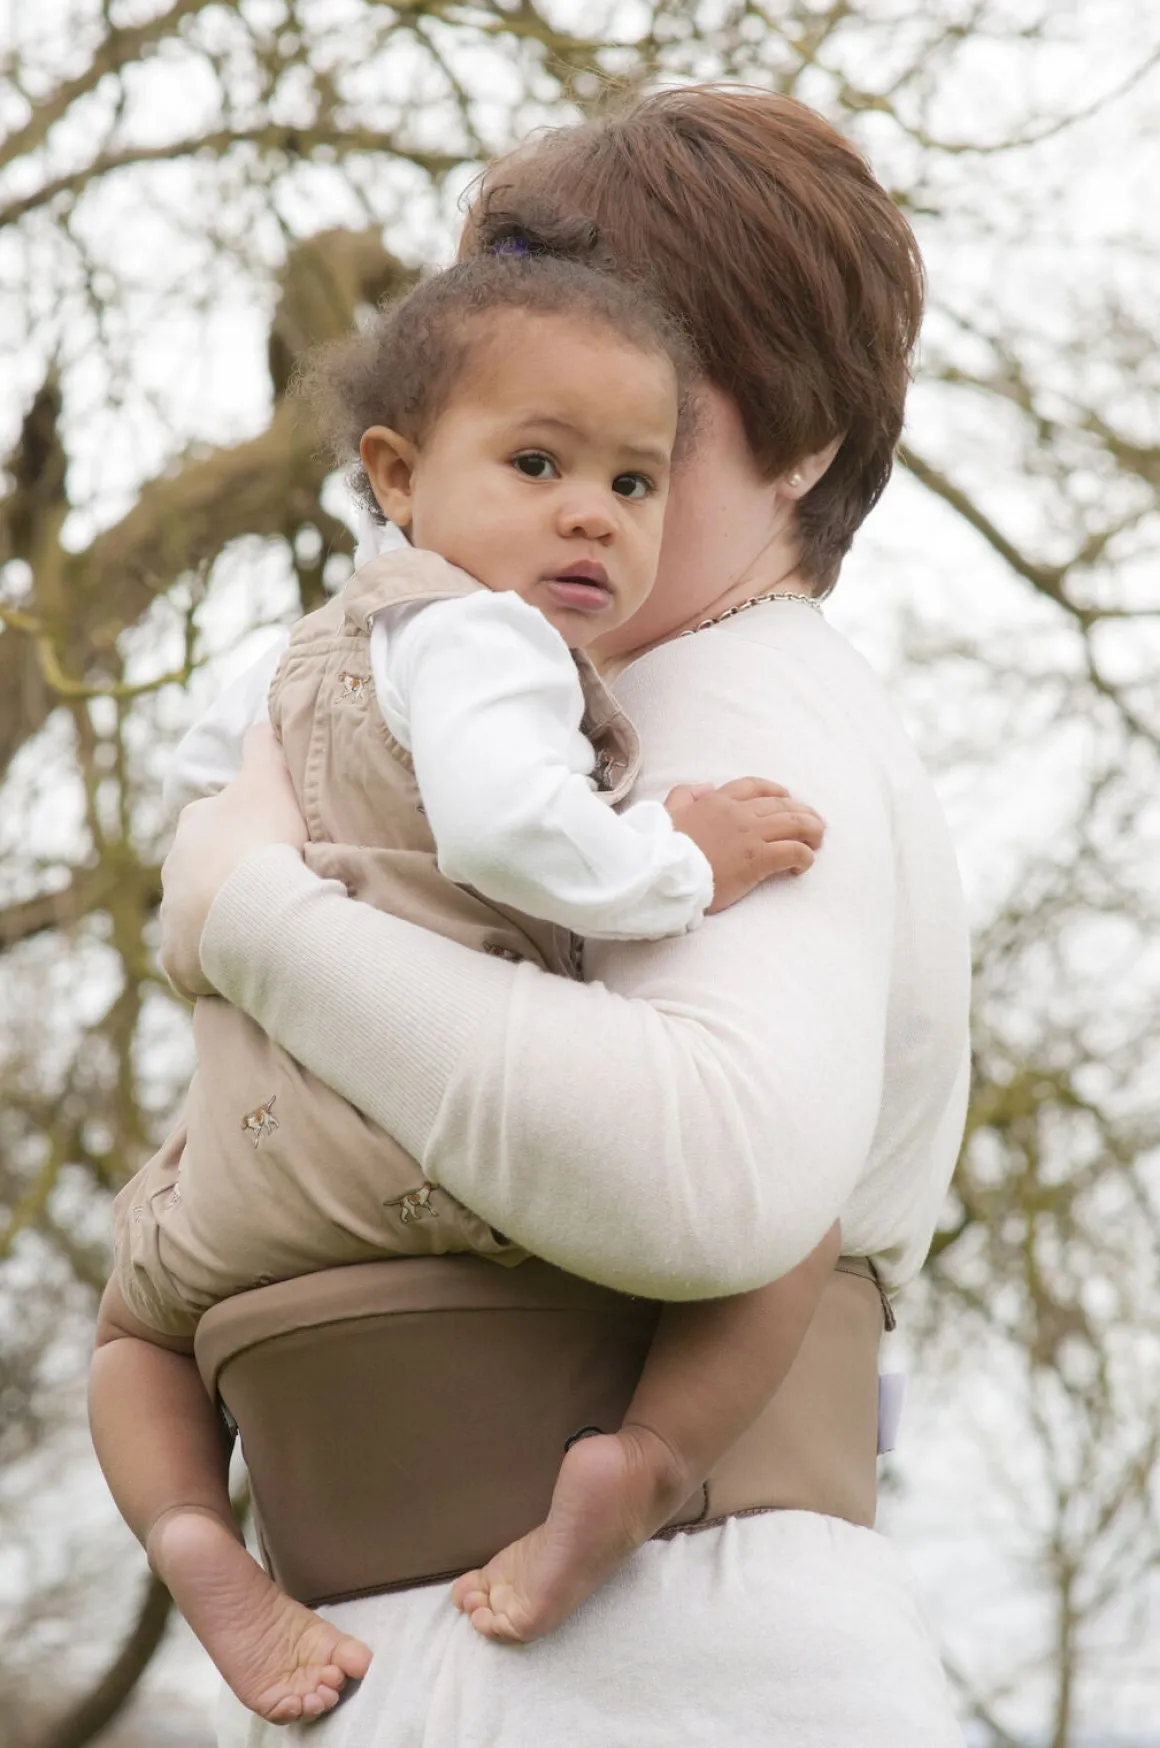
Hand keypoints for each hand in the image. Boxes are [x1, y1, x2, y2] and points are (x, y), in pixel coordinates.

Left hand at [159, 725, 306, 997]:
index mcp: (196, 824)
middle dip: (233, 881)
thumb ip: (263, 746)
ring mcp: (173, 917)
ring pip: (202, 918)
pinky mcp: (178, 960)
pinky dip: (218, 965)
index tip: (276, 847)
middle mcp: (174, 869)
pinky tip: (248, 965)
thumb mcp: (269, 778)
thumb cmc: (261, 840)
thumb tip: (260, 721)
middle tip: (277, 892)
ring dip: (227, 923)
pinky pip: (199, 963)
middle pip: (207, 873)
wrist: (247, 909)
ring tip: (267, 932)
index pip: (217, 824)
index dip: (247, 833)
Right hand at [665, 777, 824, 913]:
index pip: (755, 786)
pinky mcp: (758, 859)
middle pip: (782, 805)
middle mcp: (738, 813)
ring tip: (818, 841)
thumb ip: (684, 795)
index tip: (787, 800)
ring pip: (795, 823)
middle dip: (803, 812)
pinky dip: (804, 856)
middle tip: (814, 825)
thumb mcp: (667, 812)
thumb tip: (705, 787)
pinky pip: (793, 851)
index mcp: (717, 801)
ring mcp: (750, 835)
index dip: (776, 792)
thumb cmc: (661, 849)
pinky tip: (803, 866)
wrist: (663, 873)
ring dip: (812, 831)